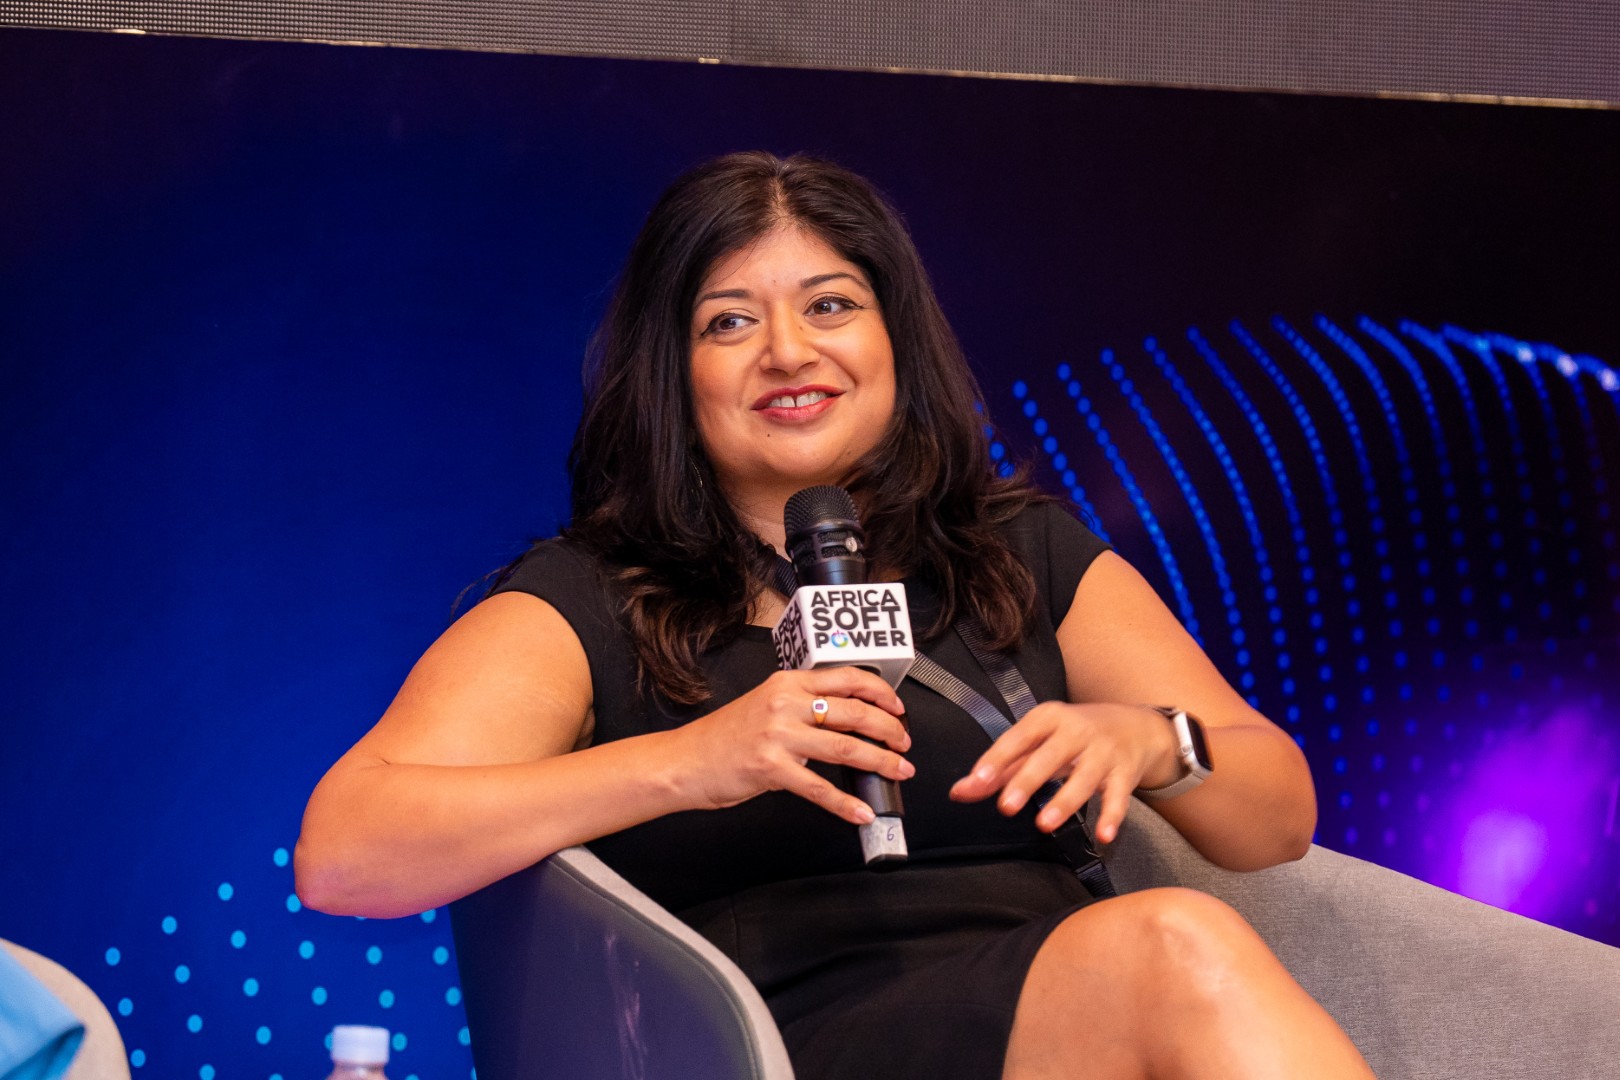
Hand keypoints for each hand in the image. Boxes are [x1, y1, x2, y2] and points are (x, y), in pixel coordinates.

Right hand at [676, 668, 912, 824]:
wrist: (685, 761)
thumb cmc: (725, 737)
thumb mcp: (767, 705)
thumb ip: (804, 707)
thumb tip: (850, 721)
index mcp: (788, 683)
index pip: (847, 679)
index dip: (881, 693)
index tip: (898, 708)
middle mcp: (785, 703)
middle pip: (855, 713)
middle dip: (889, 730)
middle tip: (904, 744)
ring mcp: (778, 736)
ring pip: (846, 748)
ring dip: (881, 762)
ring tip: (899, 771)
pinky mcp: (771, 769)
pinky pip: (819, 788)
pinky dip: (845, 803)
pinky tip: (862, 812)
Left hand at [947, 702, 1178, 843]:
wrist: (1137, 727)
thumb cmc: (1075, 735)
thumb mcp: (1040, 741)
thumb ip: (1002, 767)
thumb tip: (960, 791)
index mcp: (1048, 718)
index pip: (1018, 738)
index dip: (998, 758)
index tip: (978, 780)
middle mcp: (1076, 731)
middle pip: (1049, 757)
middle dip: (1027, 781)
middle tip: (1006, 806)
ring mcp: (1103, 752)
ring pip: (1083, 779)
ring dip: (1064, 802)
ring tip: (1044, 824)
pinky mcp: (1125, 773)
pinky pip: (1119, 797)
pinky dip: (1112, 816)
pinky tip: (1103, 836)